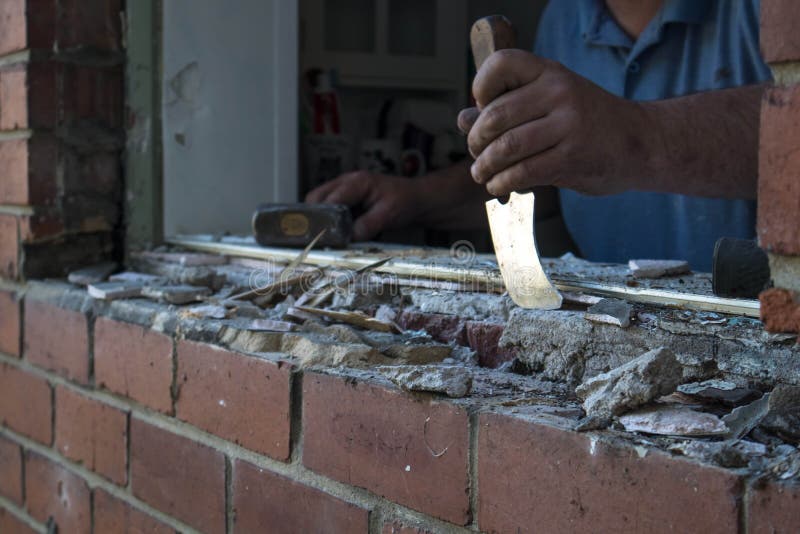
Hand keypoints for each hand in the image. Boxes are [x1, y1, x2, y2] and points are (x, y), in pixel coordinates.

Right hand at [305, 171, 421, 240]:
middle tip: (324, 236)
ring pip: (320, 203)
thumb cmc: (404, 202)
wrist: (415, 199)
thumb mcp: (389, 215)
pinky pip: (329, 208)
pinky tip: (343, 230)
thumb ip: (368, 225)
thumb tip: (350, 236)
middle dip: (317, 217)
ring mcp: (344, 189)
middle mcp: (346, 182)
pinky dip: (331, 220)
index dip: (322, 217)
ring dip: (323, 219)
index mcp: (357, 182)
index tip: (322, 235)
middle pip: (315, 198)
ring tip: (334, 234)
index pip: (328, 199)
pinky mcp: (345, 198)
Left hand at [458, 50, 646, 196]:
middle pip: (496, 115)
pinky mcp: (573, 157)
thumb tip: (463, 120)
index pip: (501, 64)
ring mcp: (568, 125)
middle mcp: (559, 92)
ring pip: (506, 147)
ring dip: (485, 166)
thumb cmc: (587, 123)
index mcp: (551, 73)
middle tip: (476, 154)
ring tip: (481, 174)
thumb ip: (509, 108)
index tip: (481, 108)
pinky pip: (523, 172)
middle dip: (476, 141)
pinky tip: (499, 186)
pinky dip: (502, 182)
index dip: (481, 87)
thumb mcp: (552, 103)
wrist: (642, 142)